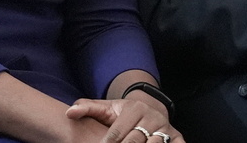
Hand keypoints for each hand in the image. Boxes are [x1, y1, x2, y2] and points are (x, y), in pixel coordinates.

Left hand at [66, 95, 183, 141]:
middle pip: (136, 140)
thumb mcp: (105, 108)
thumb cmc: (122, 113)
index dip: (108, 142)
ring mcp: (166, 128)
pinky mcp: (178, 137)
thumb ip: (87, 108)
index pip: (118, 131)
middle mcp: (152, 117)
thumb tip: (68, 112)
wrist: (149, 109)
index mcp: (134, 109)